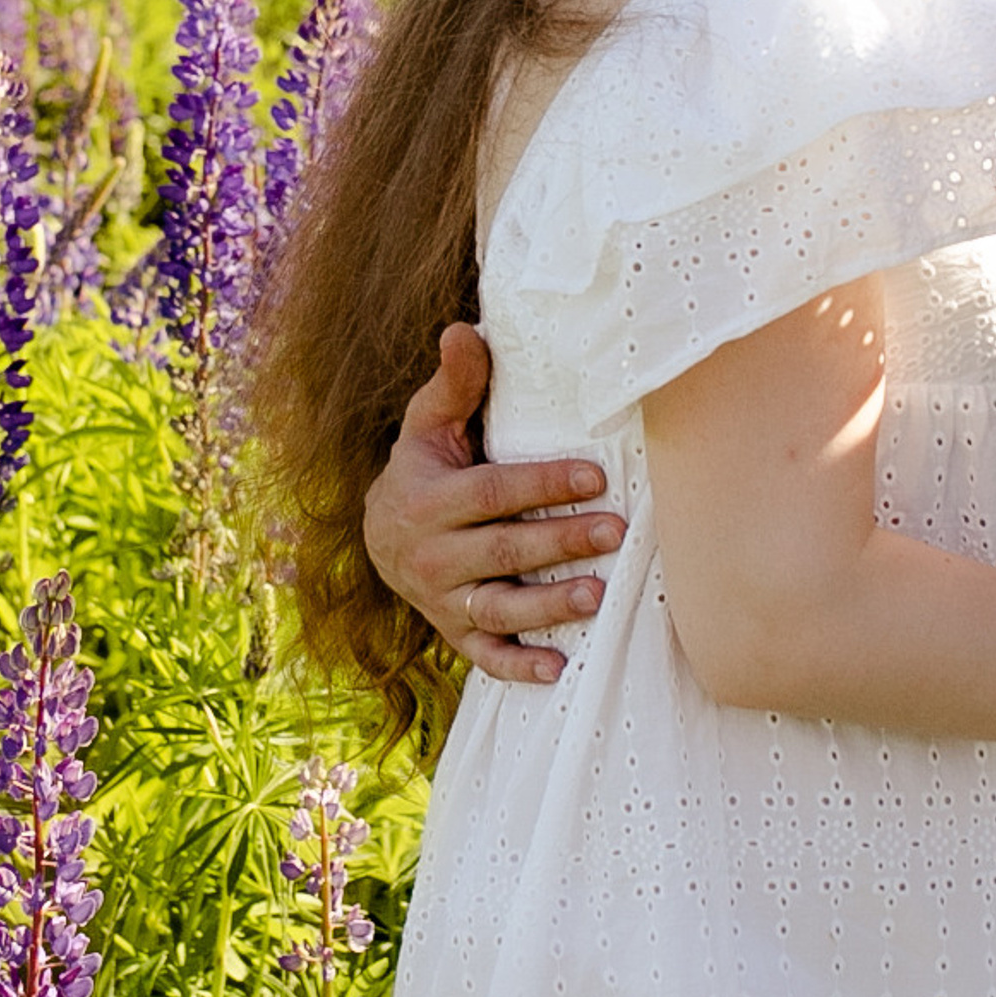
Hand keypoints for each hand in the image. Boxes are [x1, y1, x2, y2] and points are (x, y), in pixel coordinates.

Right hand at [362, 324, 625, 686]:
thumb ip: (453, 385)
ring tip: (597, 595)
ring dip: (547, 608)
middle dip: (559, 542)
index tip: (594, 477)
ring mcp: (441, 600)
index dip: (542, 485)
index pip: (491, 493)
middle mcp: (430, 554)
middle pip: (502, 550)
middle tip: (615, 531)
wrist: (379, 538)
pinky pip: (485, 657)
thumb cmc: (423, 469)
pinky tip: (560, 668)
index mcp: (427, 499)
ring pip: (498, 608)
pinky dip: (519, 667)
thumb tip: (465, 328)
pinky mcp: (454, 634)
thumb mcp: (428, 427)